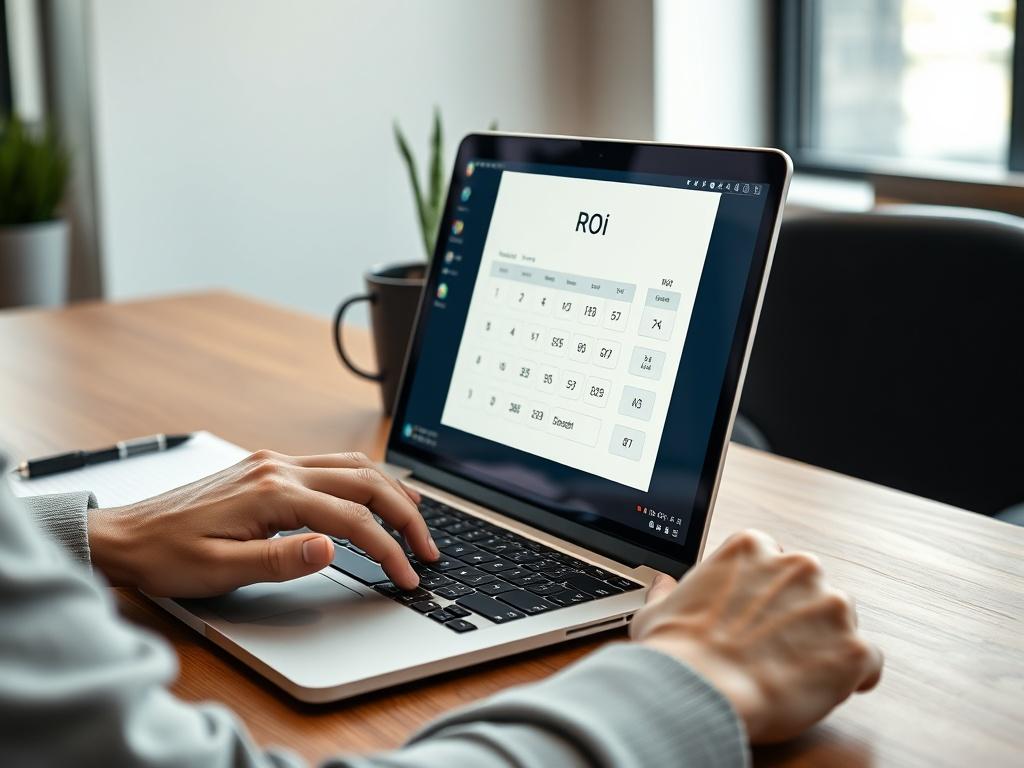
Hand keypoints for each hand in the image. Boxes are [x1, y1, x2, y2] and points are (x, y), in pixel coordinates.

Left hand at [88, 450, 437, 595]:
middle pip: (364, 481)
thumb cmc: (167, 556)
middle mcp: (279, 468)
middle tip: (428, 549)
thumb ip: (280, 559)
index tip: (408, 575)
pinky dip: (365, 480)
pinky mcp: (269, 467)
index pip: (352, 518)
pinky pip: (333, 464)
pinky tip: (375, 493)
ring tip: (416, 521)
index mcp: (272, 493)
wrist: (124, 534)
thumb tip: (332, 547)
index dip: (388, 548)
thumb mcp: (220, 570)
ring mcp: (275, 463)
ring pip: (353, 466)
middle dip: (404, 515)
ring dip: (390, 492)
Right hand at [631, 529, 882, 742]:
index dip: (768, 592)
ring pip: (843, 621)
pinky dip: (853, 677)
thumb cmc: (677, 651)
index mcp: (751, 548)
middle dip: (800, 616)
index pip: (774, 560)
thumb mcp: (658, 609)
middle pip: (813, 588)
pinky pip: (868, 662)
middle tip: (775, 648)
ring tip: (795, 672)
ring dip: (826, 643)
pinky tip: (825, 689)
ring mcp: (829, 605)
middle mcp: (797, 567)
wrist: (700, 689)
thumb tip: (664, 586)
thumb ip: (670, 592)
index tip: (759, 615)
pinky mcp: (853, 648)